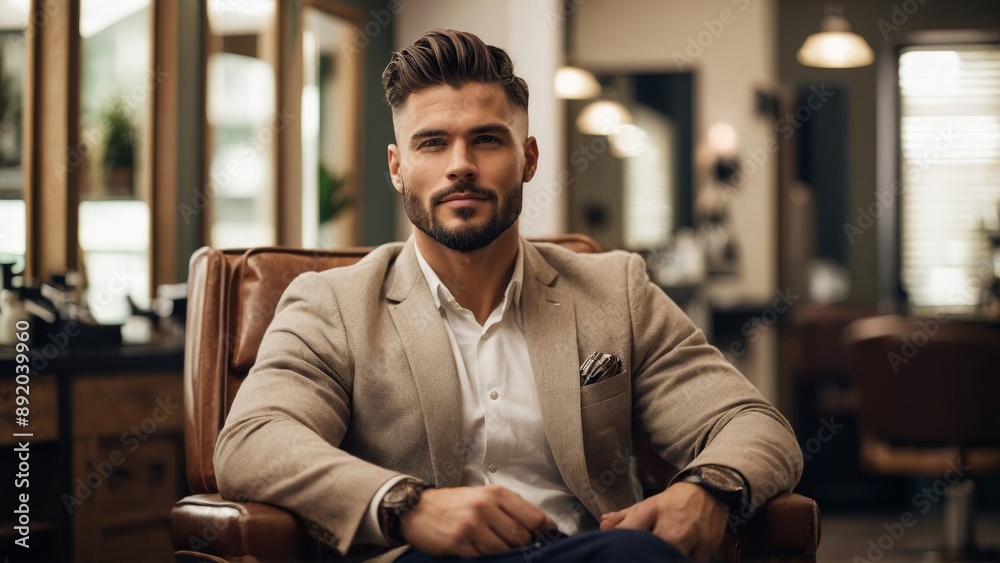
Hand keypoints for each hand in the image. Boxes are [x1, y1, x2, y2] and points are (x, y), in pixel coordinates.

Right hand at [400, 485, 554, 556]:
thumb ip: (509, 508)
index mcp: (496, 494)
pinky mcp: (459, 544)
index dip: (544, 531)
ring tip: (497, 548)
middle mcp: (485, 508)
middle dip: (523, 546)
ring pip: (504, 550)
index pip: (533, 516)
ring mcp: (472, 527)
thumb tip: (538, 526)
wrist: (418, 509)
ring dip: (505, 554)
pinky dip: (486, 558)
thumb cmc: (456, 504)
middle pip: (521, 537)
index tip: (547, 538)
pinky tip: (480, 551)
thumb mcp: (483, 496)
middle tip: (518, 547)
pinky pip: (483, 558)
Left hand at [600, 482, 726, 560]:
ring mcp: (691, 538)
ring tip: (661, 555)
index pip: (630, 532)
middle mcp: (671, 526)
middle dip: (648, 554)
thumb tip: (603, 525)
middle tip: (645, 554)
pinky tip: (677, 557)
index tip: (621, 551)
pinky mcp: (707, 547)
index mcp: (651, 512)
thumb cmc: (673, 502)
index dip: (624, 544)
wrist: (709, 491)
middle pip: (654, 549)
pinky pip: (691, 561)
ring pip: (673, 557)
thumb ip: (625, 517)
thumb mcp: (648, 505)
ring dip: (667, 557)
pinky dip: (684, 560)